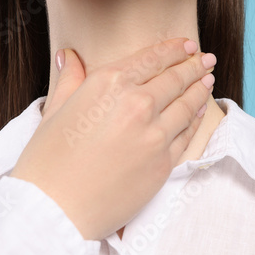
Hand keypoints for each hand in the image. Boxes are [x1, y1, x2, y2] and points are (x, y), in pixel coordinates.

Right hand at [10, 37, 215, 239]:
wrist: (54, 211)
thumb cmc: (46, 161)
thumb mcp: (54, 111)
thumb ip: (69, 79)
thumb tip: (69, 56)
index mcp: (108, 84)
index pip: (151, 58)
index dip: (173, 48)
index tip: (186, 44)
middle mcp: (136, 103)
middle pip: (175, 78)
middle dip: (194, 65)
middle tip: (206, 58)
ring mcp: (154, 134)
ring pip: (187, 104)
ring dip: (201, 89)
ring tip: (208, 79)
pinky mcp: (163, 162)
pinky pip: (186, 134)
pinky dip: (196, 119)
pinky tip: (200, 111)